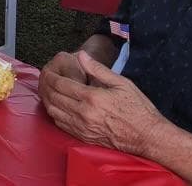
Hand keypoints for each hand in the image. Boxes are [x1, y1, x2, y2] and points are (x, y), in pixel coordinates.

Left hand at [41, 51, 165, 156]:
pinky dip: (54, 113)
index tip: (48, 71)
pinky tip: (56, 106)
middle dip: (46, 86)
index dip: (51, 76)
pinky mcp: (83, 137)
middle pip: (54, 97)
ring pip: (53, 111)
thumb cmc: (138, 108)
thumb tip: (81, 55)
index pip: (61, 85)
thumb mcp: (122, 83)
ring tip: (47, 90)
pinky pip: (60, 124)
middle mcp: (83, 113)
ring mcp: (82, 127)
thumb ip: (98, 69)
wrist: (147, 137)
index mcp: (92, 97)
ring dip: (47, 99)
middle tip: (44, 79)